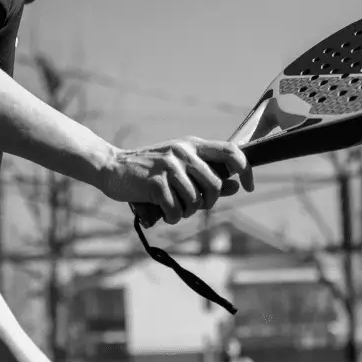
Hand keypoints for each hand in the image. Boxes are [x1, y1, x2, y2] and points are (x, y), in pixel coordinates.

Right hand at [98, 136, 253, 225]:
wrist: (113, 168)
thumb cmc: (150, 172)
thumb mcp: (180, 168)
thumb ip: (207, 176)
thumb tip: (236, 186)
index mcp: (192, 146)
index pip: (230, 151)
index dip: (245, 169)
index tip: (248, 186)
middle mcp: (183, 152)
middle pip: (215, 185)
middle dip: (208, 203)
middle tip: (193, 206)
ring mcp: (169, 166)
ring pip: (195, 201)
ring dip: (185, 212)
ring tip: (172, 207)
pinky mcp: (155, 181)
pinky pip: (176, 209)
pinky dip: (171, 216)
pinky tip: (161, 211)